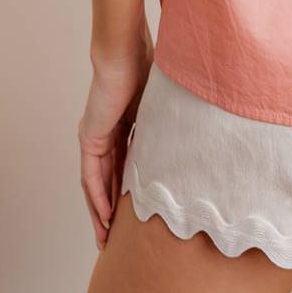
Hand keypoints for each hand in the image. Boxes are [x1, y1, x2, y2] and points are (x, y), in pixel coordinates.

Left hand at [78, 22, 153, 250]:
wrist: (123, 52)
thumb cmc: (145, 67)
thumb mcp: (162, 104)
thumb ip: (171, 120)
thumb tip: (201, 130)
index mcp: (122, 126)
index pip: (125, 167)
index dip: (128, 192)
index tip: (136, 214)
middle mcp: (105, 134)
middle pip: (107, 181)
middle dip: (110, 211)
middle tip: (114, 240)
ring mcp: (95, 136)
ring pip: (96, 184)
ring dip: (99, 212)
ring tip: (105, 238)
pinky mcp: (90, 137)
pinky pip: (91, 175)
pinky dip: (97, 197)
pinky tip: (103, 216)